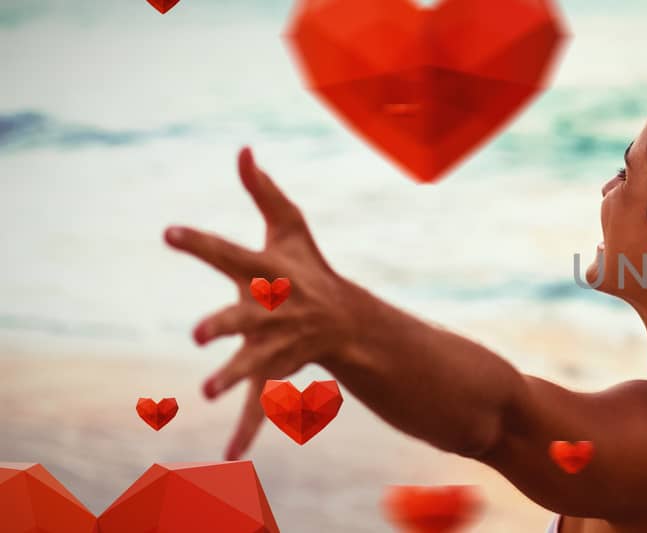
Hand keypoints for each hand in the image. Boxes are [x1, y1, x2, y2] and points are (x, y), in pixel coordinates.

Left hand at [164, 147, 361, 459]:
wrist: (348, 321)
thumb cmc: (310, 268)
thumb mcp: (290, 228)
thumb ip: (264, 192)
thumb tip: (244, 149)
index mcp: (269, 272)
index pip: (229, 253)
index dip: (199, 243)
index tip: (167, 233)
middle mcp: (273, 309)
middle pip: (245, 316)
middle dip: (225, 324)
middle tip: (199, 332)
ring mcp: (276, 344)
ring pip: (252, 364)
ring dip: (232, 377)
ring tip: (206, 391)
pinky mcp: (275, 371)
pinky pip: (259, 404)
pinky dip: (247, 430)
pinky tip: (229, 455)